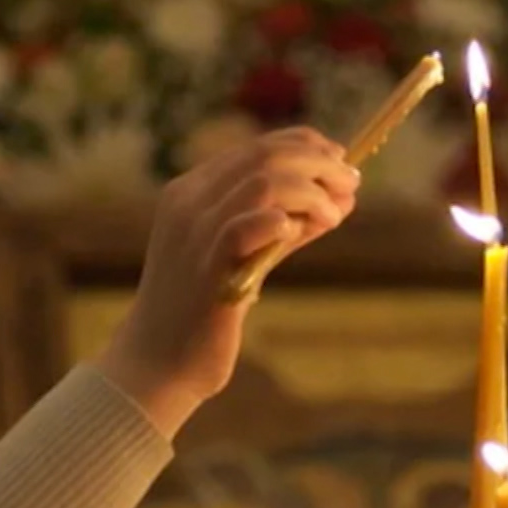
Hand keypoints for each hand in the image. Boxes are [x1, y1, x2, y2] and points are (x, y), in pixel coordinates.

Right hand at [96, 127, 358, 437]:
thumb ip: (284, 228)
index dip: (306, 145)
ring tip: (334, 216)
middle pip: (264, 157)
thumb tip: (341, 201)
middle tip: (351, 184)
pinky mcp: (207, 268)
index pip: (255, 148)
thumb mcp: (245, 258)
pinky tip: (301, 233)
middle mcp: (188, 203)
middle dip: (319, 164)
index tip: (341, 160)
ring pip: (263, 183)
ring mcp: (194, 233)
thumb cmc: (203, 313)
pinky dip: (284, 222)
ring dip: (311, 193)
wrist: (157, 363)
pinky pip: (249, 226)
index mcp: (190, 193)